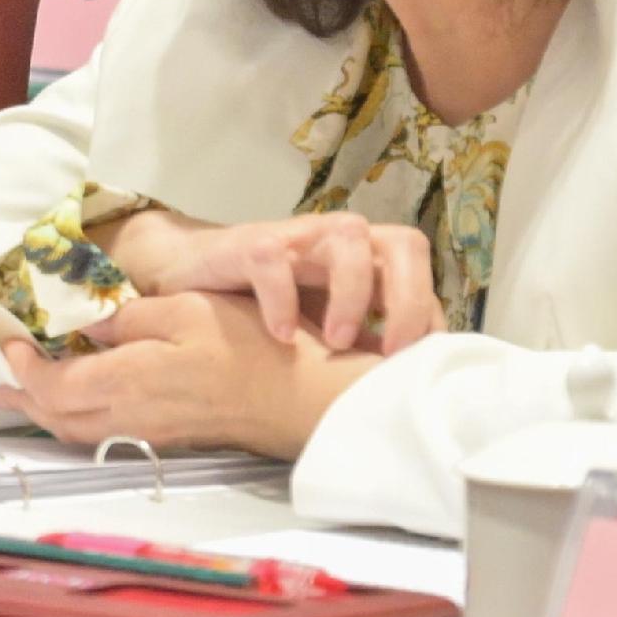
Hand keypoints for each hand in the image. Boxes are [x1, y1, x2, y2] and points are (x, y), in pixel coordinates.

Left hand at [0, 291, 376, 457]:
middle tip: (4, 384)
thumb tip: (84, 325)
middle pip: (59, 418)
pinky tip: (86, 406)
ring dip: (50, 415)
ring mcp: (154, 432)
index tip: (11, 342)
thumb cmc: (251, 345)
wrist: (302, 397)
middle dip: (26, 400)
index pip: (53, 385)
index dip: (25, 368)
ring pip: (83, 433)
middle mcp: (133, 416)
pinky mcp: (173, 438)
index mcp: (128, 380)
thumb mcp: (185, 311)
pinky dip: (83, 421)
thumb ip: (128, 320)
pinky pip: (110, 437)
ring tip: (29, 400)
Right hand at [95, 205, 439, 355]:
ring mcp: (296, 237)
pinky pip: (273, 257)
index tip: (414, 362)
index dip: (428, 314)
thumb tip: (410, 382)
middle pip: (402, 243)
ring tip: (334, 342)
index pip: (419, 271)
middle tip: (390, 350)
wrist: (188, 273)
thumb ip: (364, 344)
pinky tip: (279, 336)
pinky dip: (282, 297)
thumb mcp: (322, 327)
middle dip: (408, 298)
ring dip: (353, 291)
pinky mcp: (247, 243)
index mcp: (365, 258)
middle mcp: (338, 240)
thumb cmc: (264, 302)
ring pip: (349, 234)